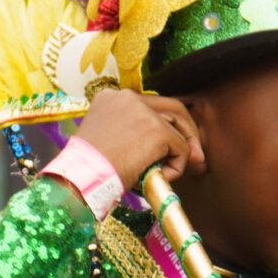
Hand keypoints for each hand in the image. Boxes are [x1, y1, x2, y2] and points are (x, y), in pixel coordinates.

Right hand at [77, 88, 203, 189]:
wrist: (80, 179)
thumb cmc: (89, 171)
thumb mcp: (108, 144)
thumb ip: (132, 136)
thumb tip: (166, 149)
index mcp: (111, 98)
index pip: (150, 104)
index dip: (166, 124)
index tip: (173, 143)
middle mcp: (127, 97)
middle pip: (171, 107)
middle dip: (187, 132)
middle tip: (196, 156)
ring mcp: (143, 111)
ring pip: (178, 128)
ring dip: (183, 151)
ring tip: (171, 173)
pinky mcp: (156, 129)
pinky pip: (180, 148)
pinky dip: (177, 166)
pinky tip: (157, 177)